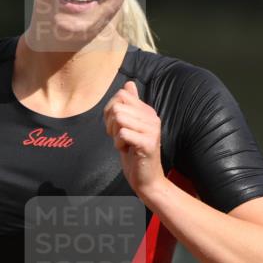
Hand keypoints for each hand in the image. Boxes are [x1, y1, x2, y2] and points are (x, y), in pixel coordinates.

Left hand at [103, 80, 164, 197]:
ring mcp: (152, 130)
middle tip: (118, 137)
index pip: (121, 95)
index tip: (115, 126)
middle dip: (110, 123)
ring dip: (115, 134)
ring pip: (119, 119)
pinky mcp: (148, 143)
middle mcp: (152, 117)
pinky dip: (118, 143)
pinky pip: (123, 133)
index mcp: (147, 111)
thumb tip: (129, 84)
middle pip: (117, 107)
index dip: (110, 110)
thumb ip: (130, 106)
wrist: (146, 179)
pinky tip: (126, 150)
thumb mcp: (129, 126)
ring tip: (123, 143)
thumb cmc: (134, 153)